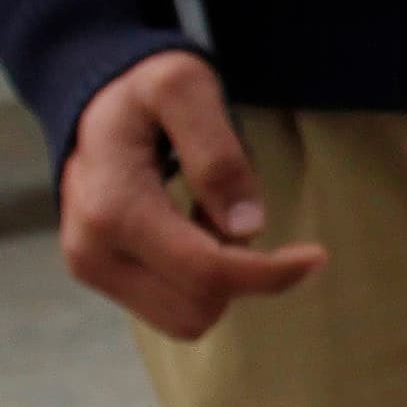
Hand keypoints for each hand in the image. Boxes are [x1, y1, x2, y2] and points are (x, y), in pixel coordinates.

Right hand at [58, 50, 325, 341]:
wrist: (91, 99)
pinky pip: (170, 307)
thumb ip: (217, 152)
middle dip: (241, 271)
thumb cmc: (144, 87)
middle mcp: (93, 252)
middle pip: (200, 307)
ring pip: (186, 318)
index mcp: (114, 208)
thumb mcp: (185, 89)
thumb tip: (246, 227)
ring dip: (218, 278)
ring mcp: (91, 269)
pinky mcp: (100, 276)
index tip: (316, 256)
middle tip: (237, 207)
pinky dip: (196, 281)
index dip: (270, 273)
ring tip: (208, 215)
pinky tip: (191, 230)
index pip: (207, 272)